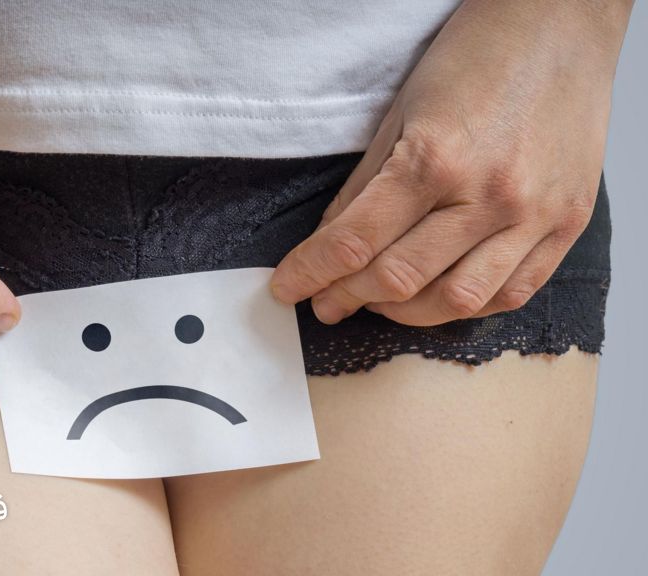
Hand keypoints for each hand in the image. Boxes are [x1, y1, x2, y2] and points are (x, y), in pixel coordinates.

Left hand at [270, 0, 630, 325]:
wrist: (562, 25)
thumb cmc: (477, 59)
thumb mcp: (400, 114)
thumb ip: (363, 186)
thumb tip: (329, 243)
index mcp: (435, 160)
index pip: (354, 241)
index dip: (312, 272)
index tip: (289, 287)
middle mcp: (488, 196)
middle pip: (399, 278)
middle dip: (348, 297)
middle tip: (325, 301)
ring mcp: (535, 216)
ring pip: (455, 301)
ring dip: (403, 314)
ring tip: (376, 303)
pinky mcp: (568, 225)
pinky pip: (512, 294)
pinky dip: (465, 306)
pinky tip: (436, 296)